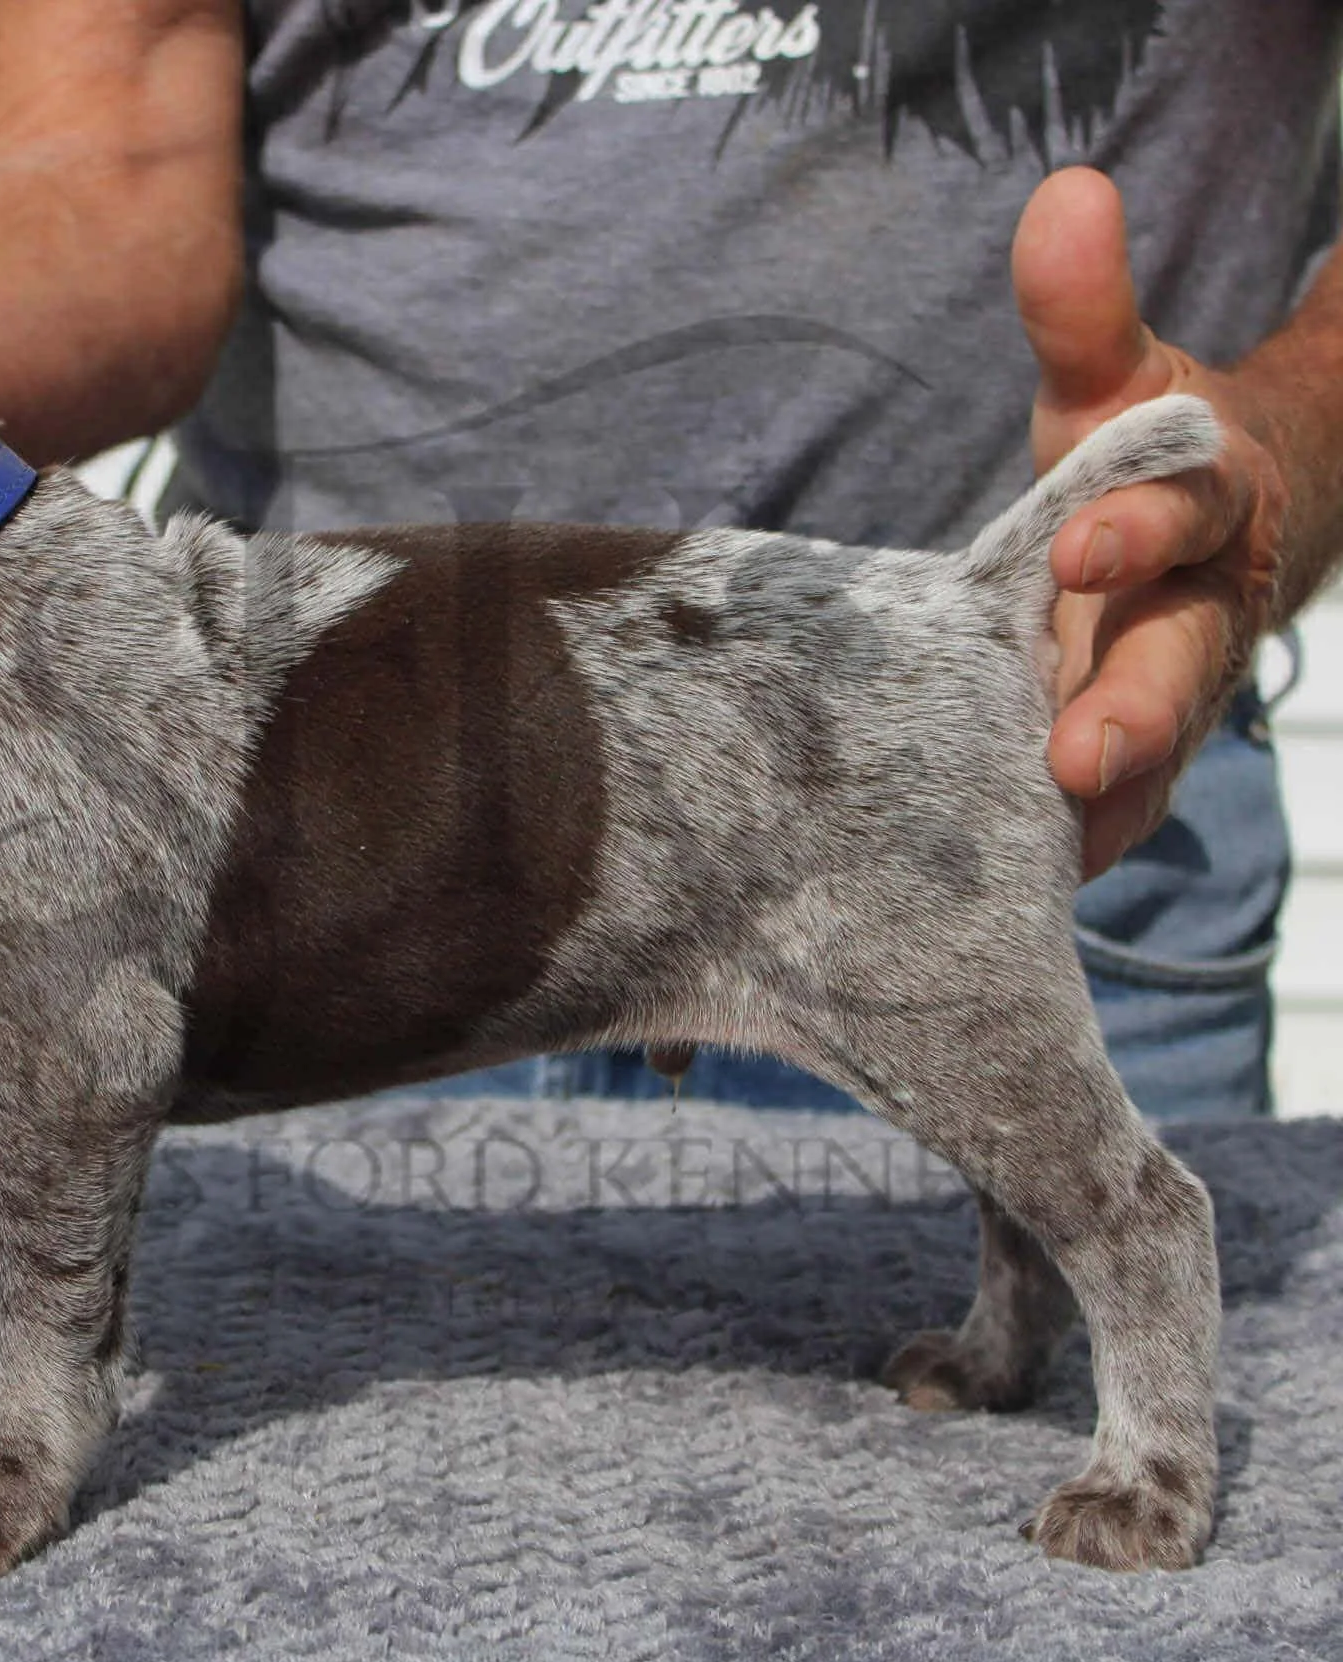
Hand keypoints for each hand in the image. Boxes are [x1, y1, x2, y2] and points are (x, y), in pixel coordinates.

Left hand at [1012, 167, 1288, 878]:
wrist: (1200, 541)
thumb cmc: (1133, 459)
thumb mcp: (1110, 378)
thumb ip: (1082, 309)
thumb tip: (1061, 197)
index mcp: (1200, 505)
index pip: (1179, 508)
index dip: (1134, 524)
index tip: (1078, 545)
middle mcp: (1197, 610)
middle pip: (1181, 659)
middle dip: (1136, 707)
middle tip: (1080, 755)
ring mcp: (1171, 695)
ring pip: (1152, 754)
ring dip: (1108, 803)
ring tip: (1054, 850)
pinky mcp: (1132, 763)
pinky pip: (1115, 813)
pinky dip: (1081, 850)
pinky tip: (1030, 894)